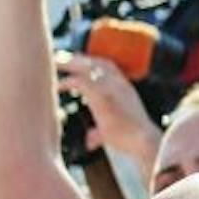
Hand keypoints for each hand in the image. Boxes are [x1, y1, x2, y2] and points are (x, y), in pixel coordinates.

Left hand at [56, 52, 163, 167]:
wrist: (143, 141)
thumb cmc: (131, 138)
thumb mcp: (115, 129)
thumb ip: (100, 132)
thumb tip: (90, 140)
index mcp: (124, 87)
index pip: (108, 65)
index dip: (91, 61)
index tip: (76, 59)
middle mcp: (119, 83)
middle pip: (96, 63)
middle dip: (77, 59)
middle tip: (59, 57)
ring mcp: (112, 88)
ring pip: (88, 68)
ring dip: (70, 64)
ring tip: (55, 63)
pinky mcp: (102, 97)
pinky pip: (82, 82)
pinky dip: (68, 82)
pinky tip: (58, 85)